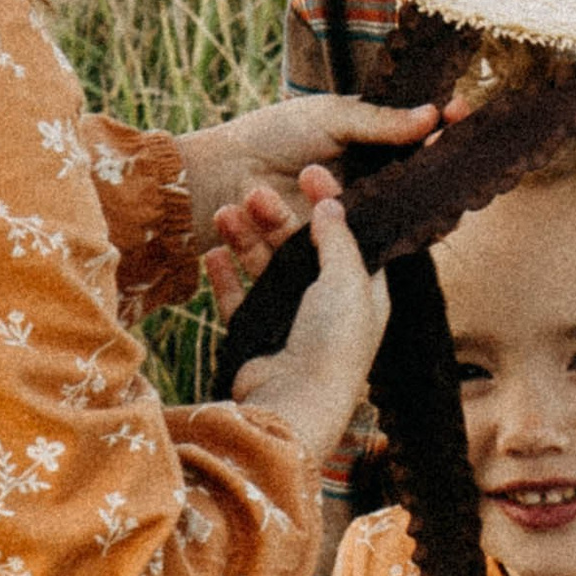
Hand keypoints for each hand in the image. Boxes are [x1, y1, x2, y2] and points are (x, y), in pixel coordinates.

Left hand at [178, 95, 439, 238]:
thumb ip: (379, 121)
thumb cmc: (270, 138)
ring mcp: (357, 214)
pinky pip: (372, 238)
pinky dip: (384, 226)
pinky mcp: (341, 245)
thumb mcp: (329, 118)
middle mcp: (370, 181)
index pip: (418, 138)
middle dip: (438, 161)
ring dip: (406, 188)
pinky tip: (385, 213)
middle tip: (450, 146)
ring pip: (399, 210)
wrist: (222, 178)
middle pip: (418, 178)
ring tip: (408, 171)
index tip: (461, 110)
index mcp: (369, 145)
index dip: (443, 127)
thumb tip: (433, 115)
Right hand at [226, 173, 386, 460]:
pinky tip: (213, 252)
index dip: (331, 203)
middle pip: (300, 248)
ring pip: (265, 268)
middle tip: (254, 190)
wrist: (292, 403)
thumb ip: (339, 240)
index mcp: (363, 292)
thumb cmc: (332, 343)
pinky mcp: (257, 336)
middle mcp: (328, 305)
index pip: (349, 235)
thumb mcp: (348, 280)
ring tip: (225, 212)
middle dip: (277, 217)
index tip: (310, 172)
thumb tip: (333, 205)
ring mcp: (290, 321)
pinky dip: (226, 275)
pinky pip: (238, 298)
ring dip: (246, 239)